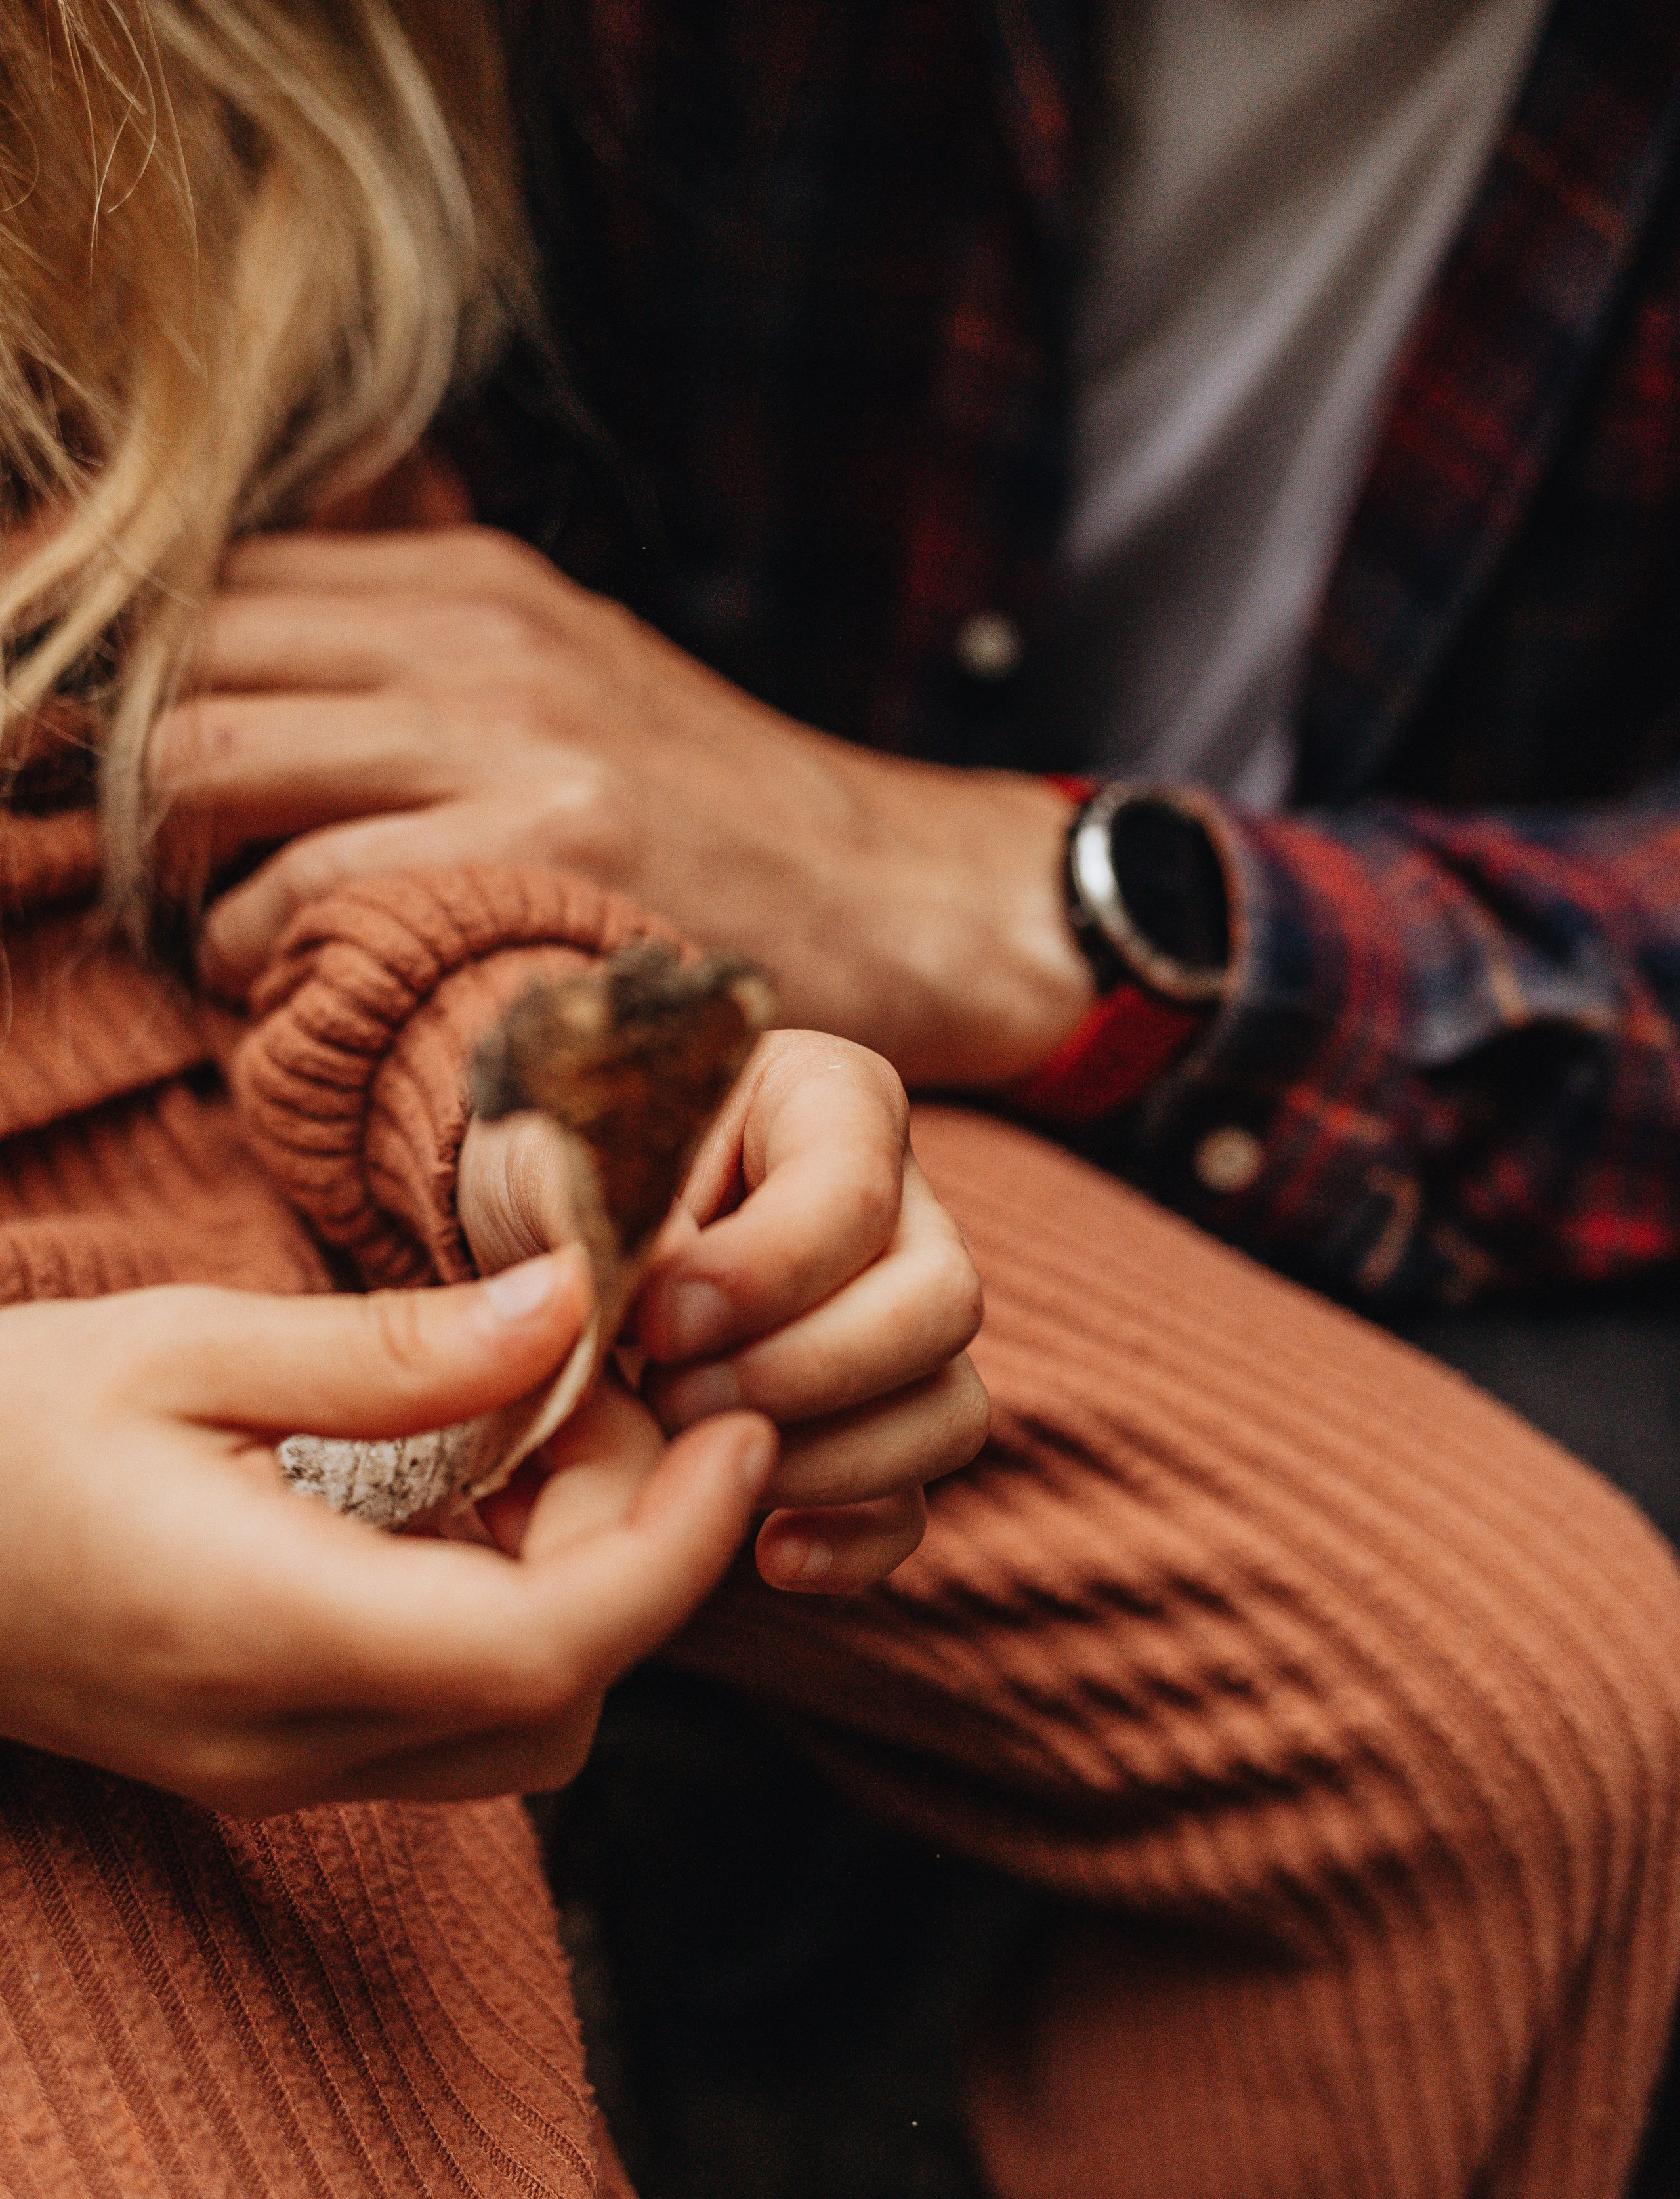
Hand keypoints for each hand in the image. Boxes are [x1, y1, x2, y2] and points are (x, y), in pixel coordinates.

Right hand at [0, 1259, 774, 1813]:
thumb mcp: (183, 1345)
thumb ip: (393, 1352)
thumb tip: (569, 1308)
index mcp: (264, 1629)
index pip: (548, 1647)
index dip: (675, 1547)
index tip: (736, 1433)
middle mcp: (287, 1738)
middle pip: (562, 1695)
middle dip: (634, 1549)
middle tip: (606, 1395)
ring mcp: (276, 1769)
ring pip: (522, 1726)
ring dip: (577, 1589)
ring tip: (534, 1441)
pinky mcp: (267, 1758)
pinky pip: (451, 1718)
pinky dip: (507, 1615)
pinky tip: (464, 1498)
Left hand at [156, 527, 1092, 1086]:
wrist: (898, 897)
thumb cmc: (722, 816)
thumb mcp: (580, 676)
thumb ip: (429, 651)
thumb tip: (262, 650)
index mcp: (476, 579)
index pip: (213, 584)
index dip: (121, 679)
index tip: (98, 768)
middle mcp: (476, 632)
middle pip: (180, 665)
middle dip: (115, 781)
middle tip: (139, 875)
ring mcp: (507, 736)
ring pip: (204, 766)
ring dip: (179, 877)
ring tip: (231, 944)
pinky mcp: (541, 851)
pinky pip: (303, 894)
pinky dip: (260, 957)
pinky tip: (304, 991)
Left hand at [458, 1029, 988, 1590]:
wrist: (543, 1233)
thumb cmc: (559, 1168)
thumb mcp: (555, 1150)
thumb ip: (608, 1199)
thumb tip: (674, 1293)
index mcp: (829, 1100)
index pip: (857, 1191)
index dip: (764, 1273)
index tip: (655, 1316)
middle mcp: (904, 1212)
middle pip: (944, 1303)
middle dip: (802, 1371)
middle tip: (670, 1391)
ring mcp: (906, 1331)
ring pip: (950, 1411)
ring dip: (826, 1459)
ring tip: (692, 1453)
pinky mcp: (879, 1431)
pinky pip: (915, 1505)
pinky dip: (851, 1541)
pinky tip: (766, 1551)